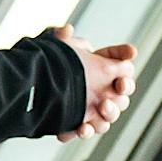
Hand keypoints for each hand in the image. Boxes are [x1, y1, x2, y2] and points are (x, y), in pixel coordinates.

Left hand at [51, 25, 135, 141]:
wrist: (34, 90)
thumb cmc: (52, 66)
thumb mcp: (54, 50)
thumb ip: (60, 39)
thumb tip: (66, 30)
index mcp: (103, 71)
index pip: (123, 67)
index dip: (125, 65)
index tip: (127, 59)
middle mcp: (103, 92)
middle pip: (123, 95)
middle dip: (122, 91)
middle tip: (117, 86)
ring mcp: (93, 111)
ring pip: (109, 116)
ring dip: (109, 113)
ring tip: (101, 107)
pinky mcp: (79, 125)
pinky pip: (88, 131)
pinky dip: (86, 130)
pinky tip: (80, 127)